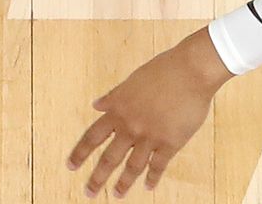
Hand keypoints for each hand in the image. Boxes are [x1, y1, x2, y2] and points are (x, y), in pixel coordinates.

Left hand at [68, 27, 232, 197]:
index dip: (80, 153)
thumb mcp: (132, 81)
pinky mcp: (170, 142)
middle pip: (109, 158)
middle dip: (97, 178)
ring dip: (123, 183)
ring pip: (132, 166)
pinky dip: (153, 177)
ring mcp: (150, 136)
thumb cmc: (163, 70)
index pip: (92, 136)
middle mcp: (130, 126)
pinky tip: (148, 186)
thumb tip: (96, 105)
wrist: (190, 71)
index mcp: (118, 109)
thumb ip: (114, 96)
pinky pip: (158, 165)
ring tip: (117, 195)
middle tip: (89, 193)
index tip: (70, 166)